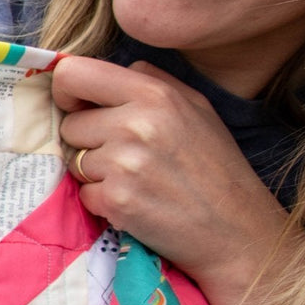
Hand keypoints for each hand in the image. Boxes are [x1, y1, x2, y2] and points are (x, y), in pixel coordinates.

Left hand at [50, 56, 287, 304]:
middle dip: (87, 140)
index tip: (79, 107)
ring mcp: (123, 164)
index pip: (72, 73)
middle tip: (125, 155)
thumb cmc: (215, 167)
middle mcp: (135, 124)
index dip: (67, 91)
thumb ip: (149, 81)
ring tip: (137, 180)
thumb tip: (99, 74)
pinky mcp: (116, 201)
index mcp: (153, 94)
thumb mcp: (194, 107)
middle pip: (69, 124)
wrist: (237, 230)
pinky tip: (136, 203)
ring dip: (96, 173)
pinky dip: (102, 201)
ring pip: (74, 160)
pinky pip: (84, 194)